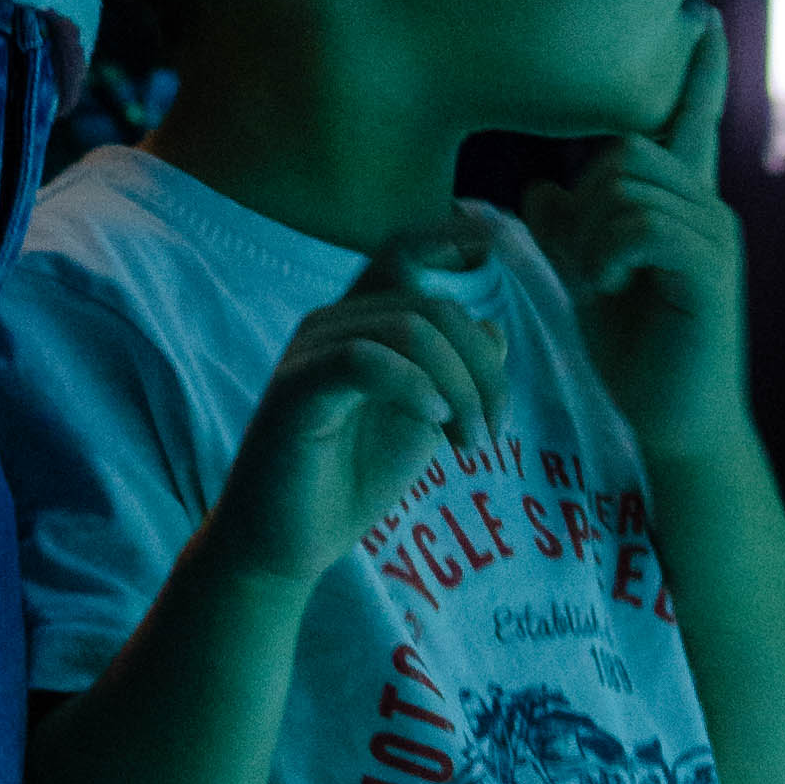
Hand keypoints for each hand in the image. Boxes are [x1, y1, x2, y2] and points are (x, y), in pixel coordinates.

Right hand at [214, 223, 507, 591]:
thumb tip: (494, 326)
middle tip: (492, 434)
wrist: (290, 545)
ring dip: (460, 386)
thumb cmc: (351, 480)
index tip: (491, 244)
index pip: (402, 255)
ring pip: (409, 328)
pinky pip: (364, 359)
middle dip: (482, 369)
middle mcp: (334, 323)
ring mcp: (311, 350)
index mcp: (363, 324)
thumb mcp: (422, 423)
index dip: (446, 238)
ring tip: (470, 443)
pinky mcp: (294, 387)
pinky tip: (435, 421)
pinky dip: (414, 385)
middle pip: (433, 306)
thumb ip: (454, 374)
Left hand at [523, 11, 747, 464]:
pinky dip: (606, 253)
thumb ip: (571, 232)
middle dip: (584, 200)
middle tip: (582, 263)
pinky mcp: (710, 271)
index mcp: (683, 205)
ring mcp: (715, 237)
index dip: (699, 72)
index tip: (705, 17)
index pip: (691, 122)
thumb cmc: (635, 357)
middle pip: (628, 152)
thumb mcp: (588, 283)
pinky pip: (642, 226)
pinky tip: (605, 286)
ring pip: (629, 187)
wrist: (673, 424)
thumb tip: (540, 189)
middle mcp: (708, 209)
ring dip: (590, 235)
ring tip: (596, 282)